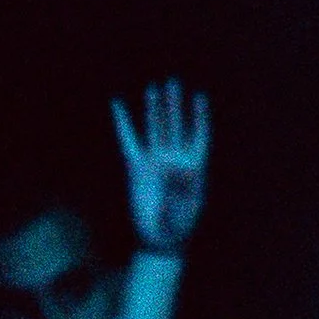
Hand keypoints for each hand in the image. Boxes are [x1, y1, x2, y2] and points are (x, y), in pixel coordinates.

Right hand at [111, 81, 209, 259]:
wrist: (160, 237)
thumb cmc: (179, 224)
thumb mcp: (186, 208)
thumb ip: (181, 188)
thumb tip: (174, 167)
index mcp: (195, 166)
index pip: (199, 135)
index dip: (199, 117)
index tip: (199, 97)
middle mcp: (175, 158)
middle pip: (176, 126)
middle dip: (175, 105)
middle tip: (173, 82)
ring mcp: (156, 160)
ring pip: (155, 129)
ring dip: (155, 109)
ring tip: (154, 87)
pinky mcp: (137, 166)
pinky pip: (129, 141)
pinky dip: (124, 124)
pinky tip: (119, 105)